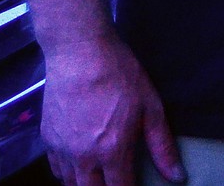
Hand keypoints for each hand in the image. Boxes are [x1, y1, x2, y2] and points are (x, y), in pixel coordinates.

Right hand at [41, 36, 183, 185]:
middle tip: (117, 179)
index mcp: (111, 151)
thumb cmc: (120, 73)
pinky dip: (67, 173)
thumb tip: (177, 177)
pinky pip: (55, 168)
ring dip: (86, 184)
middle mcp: (83, 158)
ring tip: (99, 176)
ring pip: (71, 184)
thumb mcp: (150, 105)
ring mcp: (62, 149)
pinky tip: (78, 165)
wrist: (79, 52)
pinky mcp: (47, 137)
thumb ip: (161, 145)